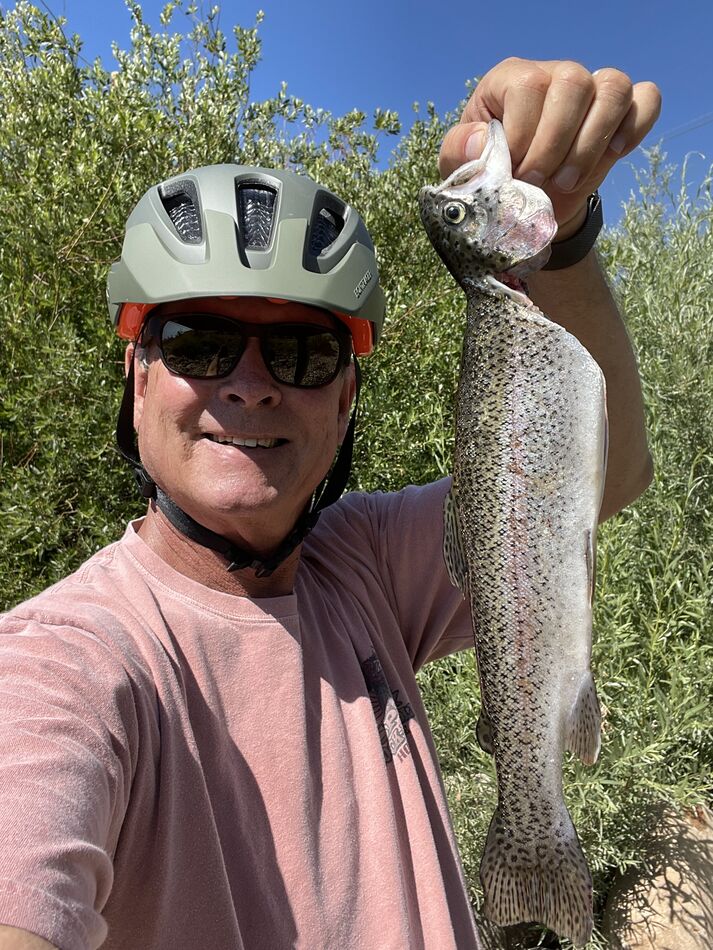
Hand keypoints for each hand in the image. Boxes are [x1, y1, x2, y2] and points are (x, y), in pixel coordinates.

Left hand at [439, 58, 660, 238]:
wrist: (525, 203)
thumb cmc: (491, 178)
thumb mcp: (462, 170)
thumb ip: (460, 153)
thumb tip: (481, 140)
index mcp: (510, 80)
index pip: (528, 87)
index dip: (523, 134)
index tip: (514, 172)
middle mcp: (553, 75)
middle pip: (573, 81)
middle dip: (555, 143)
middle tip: (538, 181)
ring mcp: (591, 89)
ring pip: (612, 86)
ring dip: (591, 142)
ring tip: (567, 180)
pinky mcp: (620, 112)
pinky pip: (646, 99)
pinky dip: (635, 127)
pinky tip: (613, 155)